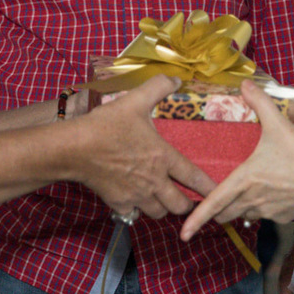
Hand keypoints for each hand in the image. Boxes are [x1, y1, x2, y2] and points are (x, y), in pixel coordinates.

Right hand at [72, 75, 215, 218]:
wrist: (75, 148)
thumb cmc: (106, 125)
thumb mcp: (134, 100)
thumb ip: (158, 87)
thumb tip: (177, 79)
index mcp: (162, 157)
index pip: (194, 177)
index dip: (209, 188)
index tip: (218, 194)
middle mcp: (154, 181)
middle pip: (179, 205)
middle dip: (186, 204)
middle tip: (185, 197)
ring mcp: (136, 195)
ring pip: (159, 213)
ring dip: (163, 207)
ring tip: (161, 199)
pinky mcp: (118, 204)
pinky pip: (134, 214)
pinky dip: (136, 210)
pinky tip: (134, 200)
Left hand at [180, 80, 293, 238]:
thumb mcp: (279, 124)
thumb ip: (259, 102)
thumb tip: (244, 83)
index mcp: (244, 180)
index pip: (213, 203)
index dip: (196, 219)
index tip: (183, 234)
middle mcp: (252, 200)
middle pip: (224, 214)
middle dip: (216, 211)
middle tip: (212, 202)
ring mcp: (267, 212)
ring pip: (243, 215)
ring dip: (238, 208)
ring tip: (242, 194)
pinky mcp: (281, 218)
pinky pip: (263, 215)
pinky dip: (260, 208)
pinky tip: (270, 193)